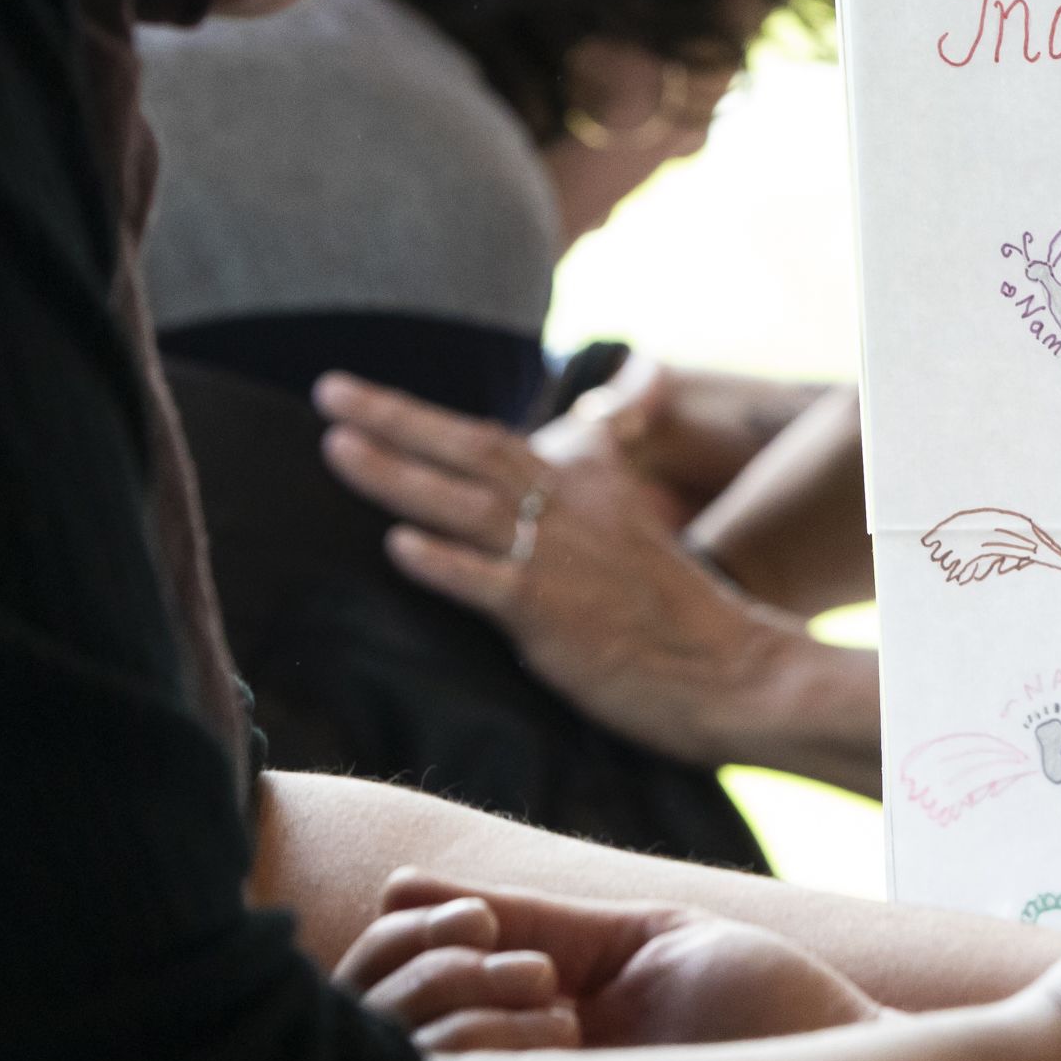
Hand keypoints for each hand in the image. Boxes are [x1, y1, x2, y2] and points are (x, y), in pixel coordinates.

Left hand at [314, 370, 875, 780]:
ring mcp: (559, 560)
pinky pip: (488, 580)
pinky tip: (398, 546)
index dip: (422, 416)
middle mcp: (571, 508)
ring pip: (464, 503)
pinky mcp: (553, 614)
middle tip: (329, 390)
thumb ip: (605, 468)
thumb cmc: (679, 610)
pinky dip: (442, 561)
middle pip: (470, 447)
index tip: (360, 397)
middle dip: (393, 416)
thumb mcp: (638, 523)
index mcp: (589, 485)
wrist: (731, 670)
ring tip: (337, 449)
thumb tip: (609, 412)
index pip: (494, 438)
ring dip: (397, 474)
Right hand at [337, 870, 886, 1051]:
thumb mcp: (639, 941)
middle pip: (370, 1021)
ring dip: (459, 1008)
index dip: (406, 938)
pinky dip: (482, 1049)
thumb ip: (531, 918)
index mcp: (519, 1019)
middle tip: (520, 960)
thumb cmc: (763, 1004)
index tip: (473, 918)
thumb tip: (401, 885)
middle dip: (428, 968)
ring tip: (558, 1003)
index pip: (392, 982)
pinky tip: (562, 1034)